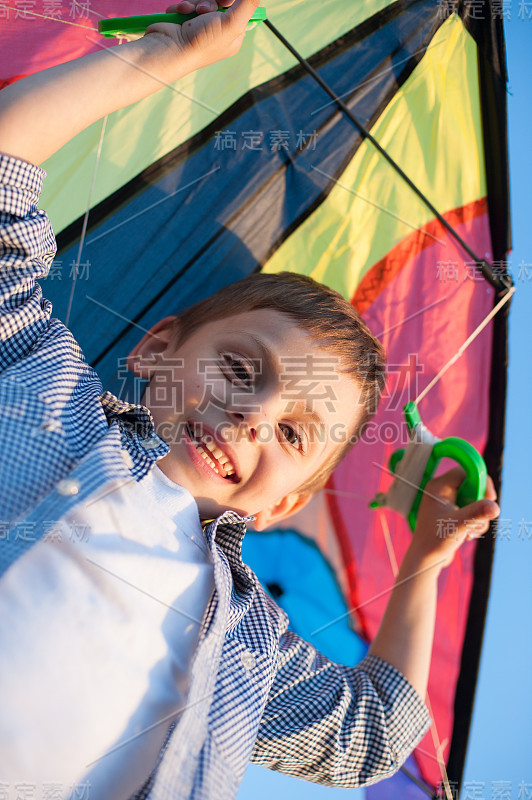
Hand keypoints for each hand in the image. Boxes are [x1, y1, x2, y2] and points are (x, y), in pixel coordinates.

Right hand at [145, 0, 259, 73]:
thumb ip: (247, 4)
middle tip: (208, 9)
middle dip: (212, 1)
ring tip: (192, 12)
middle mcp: (218, 31)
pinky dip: (184, 5)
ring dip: (196, 2)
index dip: (233, 2)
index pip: (241, 10)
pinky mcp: (186, 20)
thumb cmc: (202, 43)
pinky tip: (182, 13)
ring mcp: (201, 26)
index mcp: (232, 36)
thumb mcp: (232, 23)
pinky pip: (189, 3)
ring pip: (204, 0)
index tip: (226, 3)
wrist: (169, 48)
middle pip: (222, 2)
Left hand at [410, 467, 499, 569]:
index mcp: (438, 486)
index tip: (490, 498)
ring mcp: (448, 501)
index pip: (466, 471)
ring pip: (475, 499)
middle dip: (482, 503)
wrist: (425, 559)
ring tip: (472, 532)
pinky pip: (473, 510)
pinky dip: (476, 521)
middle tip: (482, 519)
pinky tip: (469, 535)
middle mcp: (442, 489)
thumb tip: (495, 507)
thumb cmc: (435, 540)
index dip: (481, 482)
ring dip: (480, 516)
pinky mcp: (453, 511)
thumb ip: (476, 513)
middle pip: (473, 485)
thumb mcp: (458, 525)